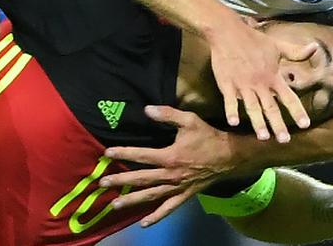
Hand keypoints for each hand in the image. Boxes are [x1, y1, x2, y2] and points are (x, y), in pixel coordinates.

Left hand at [99, 106, 235, 226]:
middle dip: (121, 180)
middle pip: (142, 179)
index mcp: (170, 157)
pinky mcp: (185, 195)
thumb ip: (167, 114)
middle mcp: (171, 175)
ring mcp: (177, 187)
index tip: (107, 153)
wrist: (230, 157)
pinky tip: (144, 223)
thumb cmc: (208, 137)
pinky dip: (156, 216)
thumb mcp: (189, 120)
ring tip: (114, 205)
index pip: (141, 155)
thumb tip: (146, 109)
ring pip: (151, 196)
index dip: (123, 153)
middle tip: (102, 183)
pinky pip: (169, 208)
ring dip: (132, 200)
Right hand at [209, 20, 309, 141]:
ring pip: (252, 107)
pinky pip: (229, 100)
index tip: (305, 125)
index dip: (297, 111)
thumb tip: (315, 47)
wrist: (228, 32)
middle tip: (284, 140)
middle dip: (278, 125)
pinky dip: (231, 111)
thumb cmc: (254, 40)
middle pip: (271, 108)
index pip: (289, 97)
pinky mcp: (227, 84)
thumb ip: (296, 52)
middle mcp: (260, 83)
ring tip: (263, 137)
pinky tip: (233, 123)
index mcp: (273, 76)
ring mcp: (243, 85)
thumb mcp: (278, 45)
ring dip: (258, 123)